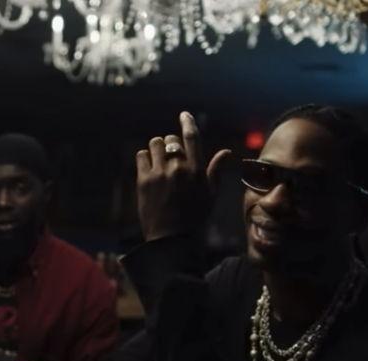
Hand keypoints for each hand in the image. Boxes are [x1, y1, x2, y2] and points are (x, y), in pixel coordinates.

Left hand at [136, 112, 231, 241]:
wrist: (171, 239)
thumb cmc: (195, 219)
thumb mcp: (210, 195)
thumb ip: (216, 171)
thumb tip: (226, 151)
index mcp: (197, 170)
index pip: (192, 138)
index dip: (187, 123)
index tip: (183, 114)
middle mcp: (178, 167)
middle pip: (171, 140)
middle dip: (170, 145)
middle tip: (170, 157)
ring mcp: (159, 173)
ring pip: (154, 144)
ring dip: (156, 148)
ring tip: (158, 160)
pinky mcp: (143, 180)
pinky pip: (141, 156)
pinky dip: (144, 158)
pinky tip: (148, 168)